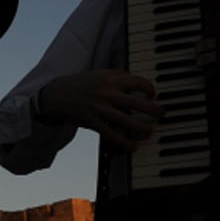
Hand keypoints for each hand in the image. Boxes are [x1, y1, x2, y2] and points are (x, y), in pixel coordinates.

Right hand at [37, 70, 165, 150]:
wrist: (57, 94)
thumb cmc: (82, 84)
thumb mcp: (100, 74)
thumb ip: (119, 77)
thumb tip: (140, 84)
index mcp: (110, 78)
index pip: (138, 82)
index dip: (150, 89)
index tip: (153, 96)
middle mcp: (107, 92)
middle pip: (138, 103)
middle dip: (154, 110)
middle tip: (162, 114)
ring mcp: (99, 108)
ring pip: (128, 122)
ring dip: (143, 129)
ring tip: (149, 131)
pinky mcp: (92, 122)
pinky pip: (113, 135)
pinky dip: (125, 143)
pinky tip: (133, 146)